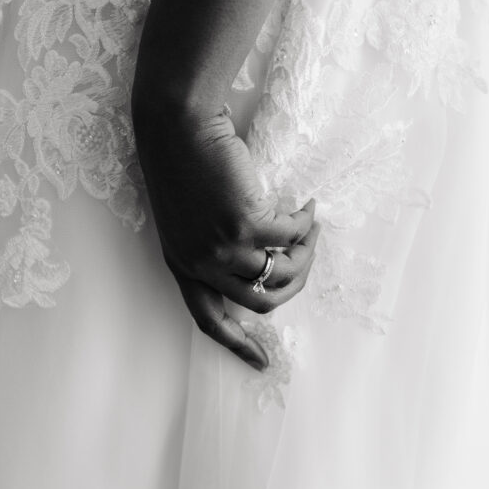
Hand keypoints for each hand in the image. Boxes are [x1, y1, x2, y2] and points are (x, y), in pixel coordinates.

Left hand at [133, 103, 318, 370]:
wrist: (178, 125)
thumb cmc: (183, 162)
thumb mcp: (187, 216)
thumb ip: (213, 244)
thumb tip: (261, 261)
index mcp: (182, 265)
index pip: (208, 320)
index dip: (238, 344)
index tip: (263, 362)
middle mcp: (201, 263)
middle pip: (258, 302)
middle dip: (292, 284)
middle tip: (305, 258)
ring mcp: (224, 246)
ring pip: (280, 273)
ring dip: (304, 255)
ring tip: (309, 229)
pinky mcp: (246, 223)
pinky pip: (290, 237)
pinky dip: (304, 226)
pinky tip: (306, 207)